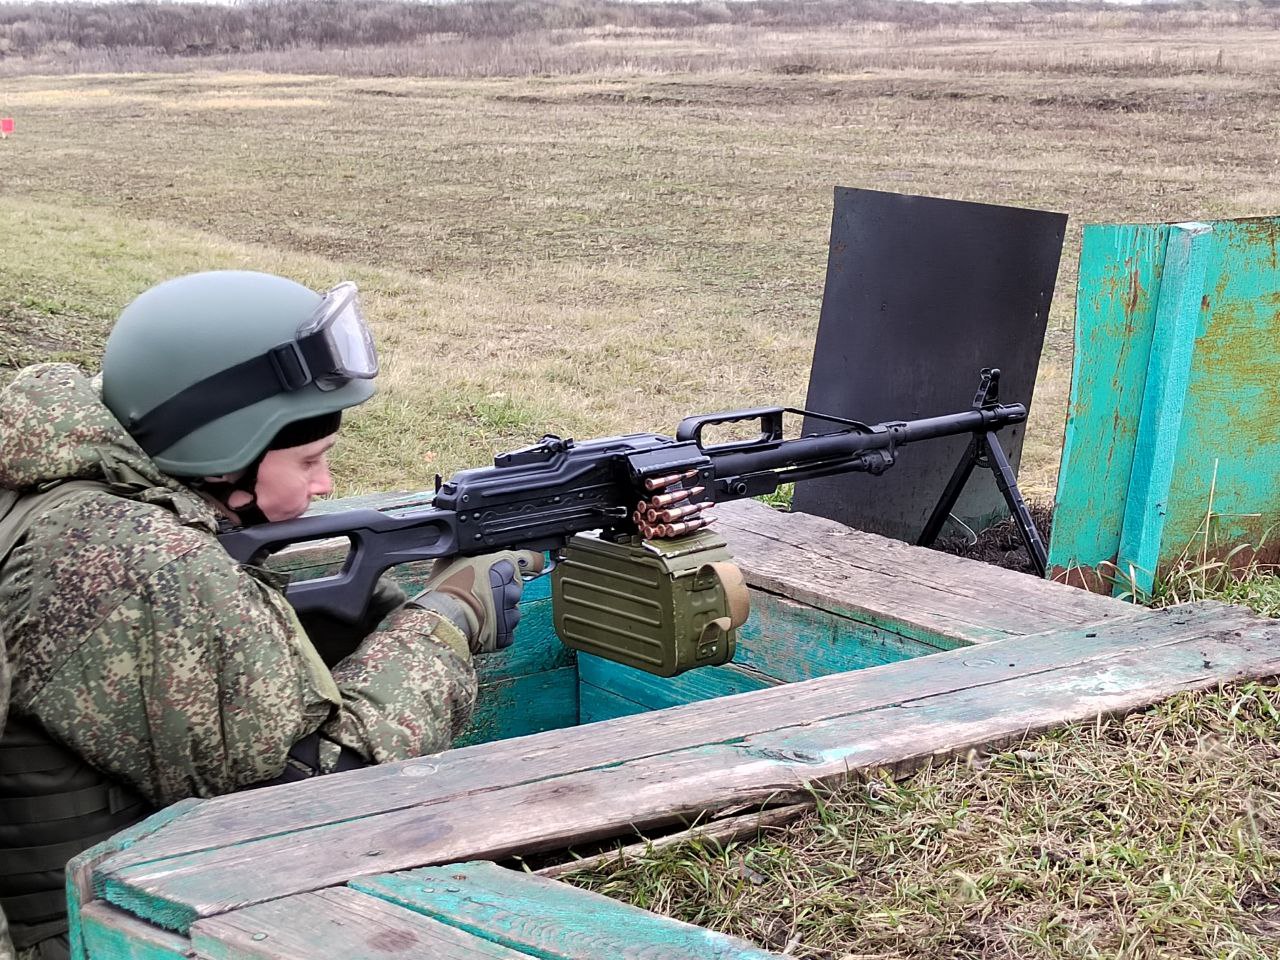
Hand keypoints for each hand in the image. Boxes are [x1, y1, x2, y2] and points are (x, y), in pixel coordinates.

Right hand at [408, 550, 544, 653]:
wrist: (443, 619)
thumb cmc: (445, 590)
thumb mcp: (452, 560)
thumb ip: (468, 556)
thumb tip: (467, 554)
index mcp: (503, 566)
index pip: (526, 561)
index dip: (520, 564)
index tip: (521, 567)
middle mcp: (512, 589)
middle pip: (515, 588)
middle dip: (502, 591)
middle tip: (482, 594)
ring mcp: (511, 613)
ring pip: (511, 611)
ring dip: (499, 612)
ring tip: (477, 612)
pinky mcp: (506, 634)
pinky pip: (506, 631)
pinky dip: (496, 630)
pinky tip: (480, 625)